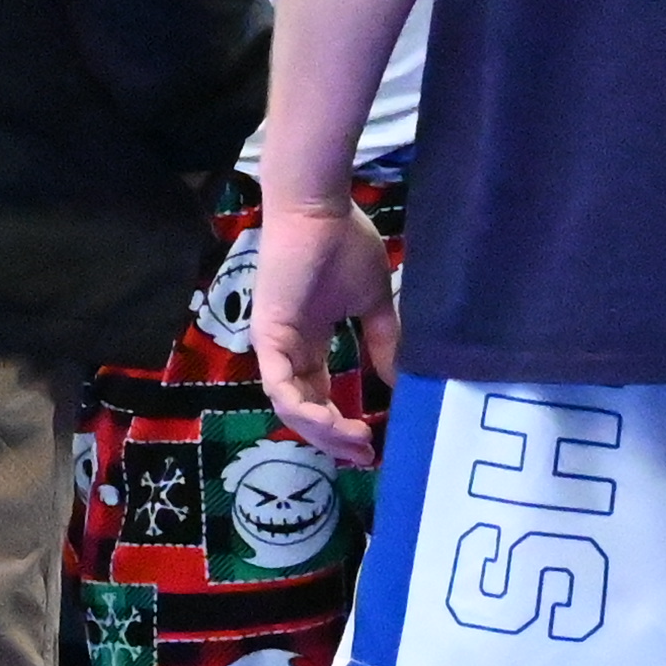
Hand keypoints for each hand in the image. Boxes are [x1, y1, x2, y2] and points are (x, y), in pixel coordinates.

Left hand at [250, 186, 394, 451]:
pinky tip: (333, 421)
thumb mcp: (371, 301)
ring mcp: (274, 345)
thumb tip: (397, 380)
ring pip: (291, 406)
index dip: (341, 424)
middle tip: (364, 455)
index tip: (372, 443)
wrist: (321, 210)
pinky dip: (304, 409)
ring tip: (356, 442)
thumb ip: (382, 340)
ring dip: (323, 430)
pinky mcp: (268, 336)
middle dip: (333, 438)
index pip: (318, 396)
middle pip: (304, 409)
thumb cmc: (342, 243)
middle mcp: (287, 349)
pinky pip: (280, 386)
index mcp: (308, 341)